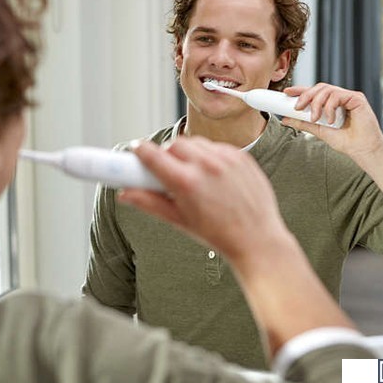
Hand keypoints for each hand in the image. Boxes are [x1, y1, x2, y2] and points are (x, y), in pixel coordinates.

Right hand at [118, 137, 289, 266]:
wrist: (257, 240)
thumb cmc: (218, 235)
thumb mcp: (179, 221)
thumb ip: (149, 203)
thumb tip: (125, 194)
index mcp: (186, 183)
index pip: (152, 154)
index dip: (140, 151)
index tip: (136, 151)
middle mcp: (206, 166)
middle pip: (174, 144)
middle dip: (167, 155)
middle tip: (169, 171)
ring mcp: (226, 159)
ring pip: (196, 143)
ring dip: (189, 153)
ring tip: (194, 175)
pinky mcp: (242, 157)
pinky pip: (217, 147)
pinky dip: (210, 156)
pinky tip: (214, 176)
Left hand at [282, 83, 382, 161]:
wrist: (362, 150)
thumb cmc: (346, 141)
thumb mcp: (319, 131)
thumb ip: (303, 123)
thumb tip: (285, 119)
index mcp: (332, 104)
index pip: (315, 92)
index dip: (300, 90)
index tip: (286, 92)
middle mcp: (340, 98)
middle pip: (319, 87)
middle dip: (306, 96)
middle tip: (297, 108)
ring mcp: (349, 97)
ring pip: (327, 90)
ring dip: (317, 104)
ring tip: (316, 119)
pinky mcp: (357, 98)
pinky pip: (338, 95)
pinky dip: (330, 107)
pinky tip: (331, 120)